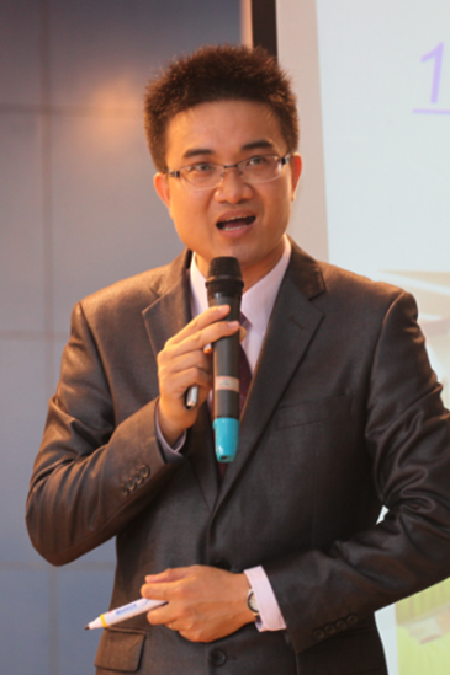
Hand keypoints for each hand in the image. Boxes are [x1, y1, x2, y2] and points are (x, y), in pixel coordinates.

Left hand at [141, 565, 253, 642]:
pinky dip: (186, 625)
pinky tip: (199, 615)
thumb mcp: (194, 571)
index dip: (148, 592)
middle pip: (152, 617)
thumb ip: (170, 575)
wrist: (241, 598)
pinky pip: (182, 632)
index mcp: (179, 591)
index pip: (147, 594)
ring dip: (174, 616)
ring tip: (191, 606)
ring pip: (169, 624)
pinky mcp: (196, 636)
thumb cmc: (219, 581)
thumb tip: (149, 579)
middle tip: (169, 602)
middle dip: (156, 609)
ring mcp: (188, 626)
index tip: (152, 592)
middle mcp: (180, 611)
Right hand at [157, 306, 239, 444]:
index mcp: (175, 344)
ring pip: (198, 357)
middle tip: (236, 327)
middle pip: (197, 337)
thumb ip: (216, 349)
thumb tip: (239, 332)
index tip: (226, 309)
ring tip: (210, 377)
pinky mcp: (169, 382)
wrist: (176, 411)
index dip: (210, 315)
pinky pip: (195, 374)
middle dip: (219, 330)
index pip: (194, 324)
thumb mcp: (205, 364)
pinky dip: (205, 379)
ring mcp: (167, 367)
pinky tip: (205, 385)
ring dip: (210, 367)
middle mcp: (168, 353)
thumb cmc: (192, 385)